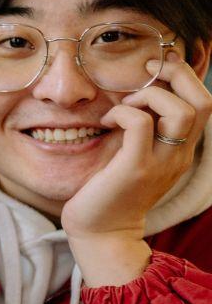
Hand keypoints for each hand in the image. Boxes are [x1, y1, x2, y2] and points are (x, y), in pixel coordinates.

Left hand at [62, 53, 211, 285]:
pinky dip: (124, 113)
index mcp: (181, 151)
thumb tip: (134, 99)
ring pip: (180, 111)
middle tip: (148, 70)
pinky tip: (108, 120)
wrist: (102, 233)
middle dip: (178, 75)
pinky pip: (140, 125)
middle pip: (202, 103)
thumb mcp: (136, 157)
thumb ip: (144, 133)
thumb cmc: (110, 192)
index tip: (157, 70)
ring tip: (126, 104)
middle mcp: (179, 156)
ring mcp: (160, 163)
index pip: (203, 105)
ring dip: (151, 95)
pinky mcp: (135, 169)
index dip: (186, 78)